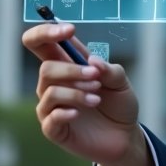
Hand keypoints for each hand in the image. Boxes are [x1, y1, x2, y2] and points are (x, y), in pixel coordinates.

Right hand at [22, 23, 154, 165]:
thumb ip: (109, 70)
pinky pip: (49, 117)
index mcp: (66, 65)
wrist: (125, 136)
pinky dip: (65, 112)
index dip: (47, 31)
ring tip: (97, 98)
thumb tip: (91, 61)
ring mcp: (52, 107)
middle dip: (71, 70)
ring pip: (49, 90)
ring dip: (75, 92)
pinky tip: (79, 113)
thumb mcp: (122, 82)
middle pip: (46, 68)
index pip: (40, 42)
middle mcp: (54, 84)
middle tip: (96, 78)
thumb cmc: (119, 104)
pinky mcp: (54, 129)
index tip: (68, 30)